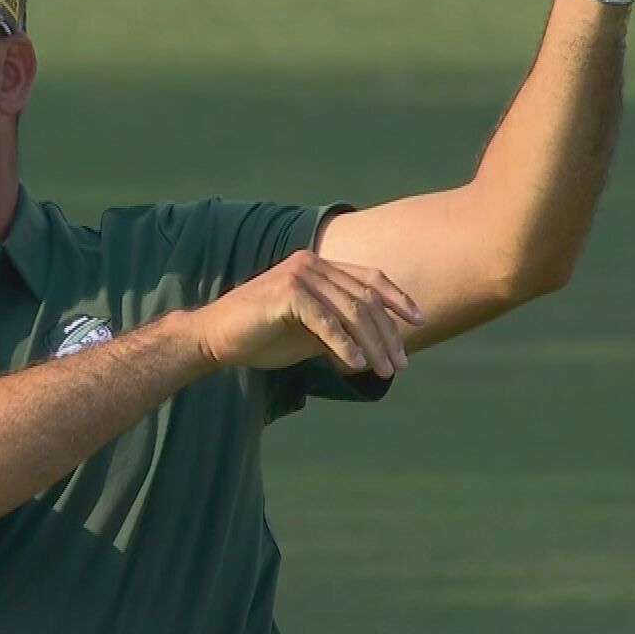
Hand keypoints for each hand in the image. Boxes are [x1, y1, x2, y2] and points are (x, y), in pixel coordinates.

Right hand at [192, 251, 424, 378]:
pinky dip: (345, 345)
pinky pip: (327, 322)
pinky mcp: (287, 293)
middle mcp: (311, 263)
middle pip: (365, 298)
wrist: (214, 338)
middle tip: (400, 364)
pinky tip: (356, 364)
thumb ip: (340, 329)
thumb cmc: (260, 336)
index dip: (397, 299)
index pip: (369, 277)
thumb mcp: (310, 331)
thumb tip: (377, 346)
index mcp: (318, 266)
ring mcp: (299, 274)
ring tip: (384, 371)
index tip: (420, 322)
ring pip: (351, 311)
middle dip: (388, 334)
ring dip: (372, 344)